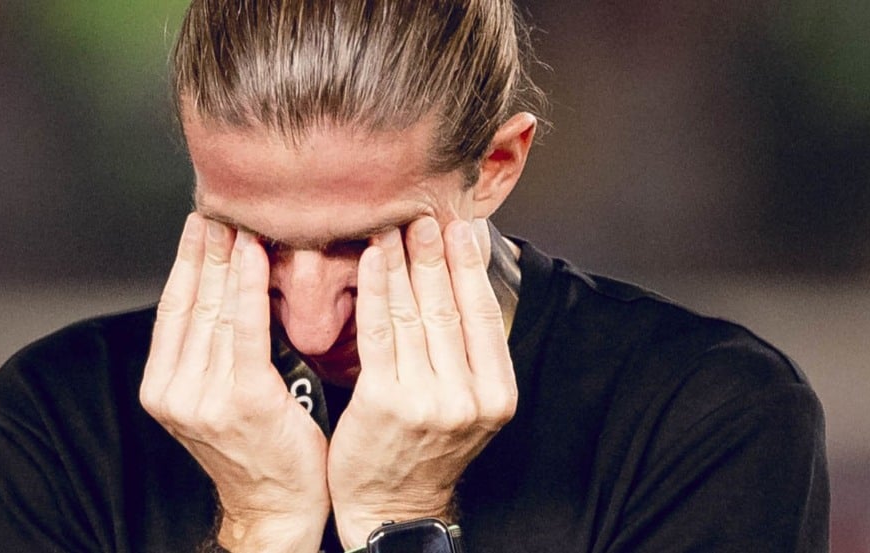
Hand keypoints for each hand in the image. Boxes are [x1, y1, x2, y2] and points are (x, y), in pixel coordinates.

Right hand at [140, 214, 328, 552]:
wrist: (277, 505)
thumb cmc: (260, 448)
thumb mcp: (221, 396)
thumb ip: (213, 351)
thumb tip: (224, 290)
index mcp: (164, 388)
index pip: (173, 309)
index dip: (184, 261)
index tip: (198, 223)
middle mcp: (175, 391)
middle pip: (192, 302)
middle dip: (206, 249)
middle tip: (220, 203)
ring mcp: (204, 398)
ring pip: (216, 310)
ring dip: (227, 257)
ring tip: (237, 216)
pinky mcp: (243, 400)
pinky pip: (245, 331)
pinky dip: (248, 287)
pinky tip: (254, 253)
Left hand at [327, 217, 517, 547]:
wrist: (393, 507)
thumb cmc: (425, 450)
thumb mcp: (467, 407)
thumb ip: (469, 355)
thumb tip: (464, 283)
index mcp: (497, 394)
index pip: (483, 314)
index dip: (471, 266)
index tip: (461, 227)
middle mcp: (469, 396)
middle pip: (450, 307)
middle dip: (436, 255)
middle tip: (426, 214)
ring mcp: (429, 399)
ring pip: (415, 314)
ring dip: (403, 263)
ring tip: (395, 226)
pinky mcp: (386, 401)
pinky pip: (380, 332)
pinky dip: (376, 290)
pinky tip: (371, 260)